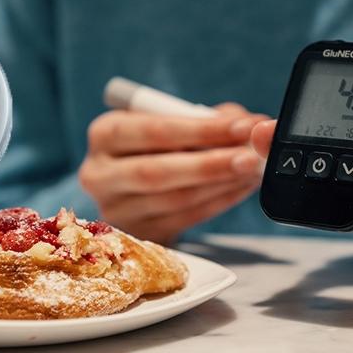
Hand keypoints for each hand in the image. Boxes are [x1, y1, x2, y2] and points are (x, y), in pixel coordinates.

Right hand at [78, 103, 267, 243]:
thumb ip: (207, 118)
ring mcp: (115, 209)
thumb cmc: (157, 145)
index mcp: (104, 134)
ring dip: (221, 185)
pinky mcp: (136, 234)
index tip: (242, 126)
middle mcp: (99, 174)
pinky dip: (218, 203)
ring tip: (253, 170)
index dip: (199, 130)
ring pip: (174, 199)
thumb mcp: (172, 122)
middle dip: (210, 164)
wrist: (135, 185)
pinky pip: (184, 219)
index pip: (151, 131)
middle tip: (251, 157)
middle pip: (155, 172)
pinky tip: (240, 188)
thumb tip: (251, 125)